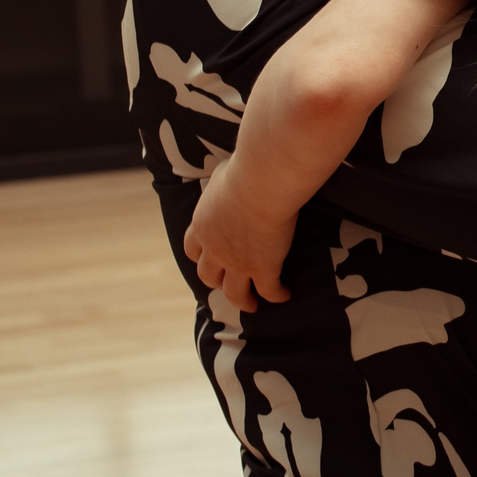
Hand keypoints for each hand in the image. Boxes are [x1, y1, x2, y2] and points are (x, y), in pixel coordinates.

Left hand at [181, 161, 293, 313]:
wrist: (261, 185)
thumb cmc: (244, 172)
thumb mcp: (222, 175)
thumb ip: (221, 185)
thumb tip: (227, 177)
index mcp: (202, 225)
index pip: (192, 249)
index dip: (200, 256)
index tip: (208, 258)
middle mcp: (215, 249)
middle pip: (207, 275)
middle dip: (216, 281)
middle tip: (226, 283)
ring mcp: (238, 263)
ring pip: (234, 293)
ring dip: (242, 300)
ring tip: (252, 305)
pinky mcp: (263, 269)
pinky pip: (269, 290)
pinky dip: (276, 295)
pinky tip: (284, 295)